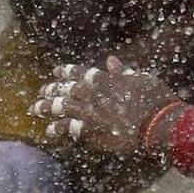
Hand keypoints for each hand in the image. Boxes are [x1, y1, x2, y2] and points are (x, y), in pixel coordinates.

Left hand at [30, 56, 183, 155]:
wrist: (157, 122)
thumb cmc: (153, 97)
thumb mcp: (139, 78)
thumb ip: (122, 71)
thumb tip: (111, 60)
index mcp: (105, 79)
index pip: (79, 72)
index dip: (66, 71)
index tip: (56, 71)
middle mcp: (94, 93)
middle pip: (66, 89)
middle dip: (51, 90)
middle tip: (41, 92)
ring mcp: (91, 112)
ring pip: (62, 107)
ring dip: (47, 107)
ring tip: (35, 109)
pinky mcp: (92, 130)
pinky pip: (69, 128)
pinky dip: (59, 129)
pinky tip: (50, 132)